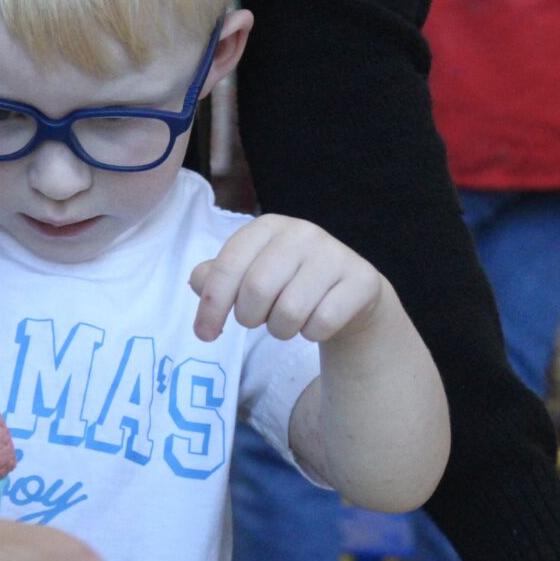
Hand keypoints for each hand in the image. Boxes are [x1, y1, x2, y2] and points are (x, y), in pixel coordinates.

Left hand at [189, 214, 388, 342]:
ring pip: (290, 312)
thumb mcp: (249, 274)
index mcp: (268, 226)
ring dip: (281, 329)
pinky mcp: (361, 280)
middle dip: (249, 317)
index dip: (211, 305)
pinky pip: (322, 323)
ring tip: (287, 319)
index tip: (204, 334)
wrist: (348, 293)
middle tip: (257, 320)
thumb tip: (198, 282)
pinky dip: (311, 333)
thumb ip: (215, 278)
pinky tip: (316, 320)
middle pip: (257, 290)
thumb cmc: (288, 283)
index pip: (228, 266)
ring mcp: (335, 254)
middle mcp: (302, 233)